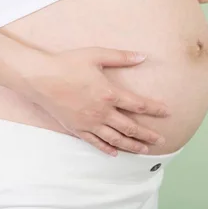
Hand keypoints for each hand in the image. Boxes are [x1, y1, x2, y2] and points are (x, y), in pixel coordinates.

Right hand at [24, 48, 168, 155]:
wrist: (40, 78)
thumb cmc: (67, 63)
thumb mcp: (96, 55)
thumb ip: (121, 57)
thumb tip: (143, 56)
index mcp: (109, 93)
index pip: (138, 105)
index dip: (155, 109)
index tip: (167, 112)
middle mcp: (102, 112)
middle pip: (130, 127)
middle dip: (148, 134)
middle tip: (161, 139)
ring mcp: (89, 123)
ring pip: (115, 138)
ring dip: (131, 145)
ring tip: (144, 150)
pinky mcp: (76, 128)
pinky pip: (95, 142)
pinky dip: (107, 148)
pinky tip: (115, 153)